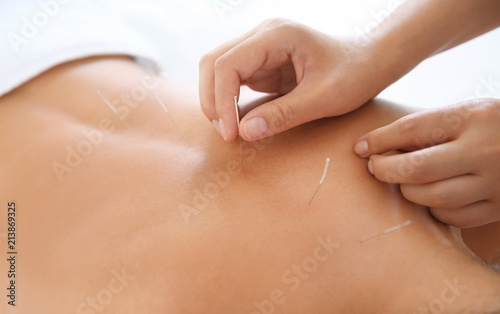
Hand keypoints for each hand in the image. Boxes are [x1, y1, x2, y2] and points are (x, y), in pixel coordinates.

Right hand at [199, 18, 382, 141]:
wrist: (370, 62)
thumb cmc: (354, 74)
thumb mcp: (324, 98)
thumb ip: (284, 115)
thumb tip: (244, 132)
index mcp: (276, 35)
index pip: (228, 64)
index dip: (222, 100)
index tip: (231, 133)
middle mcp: (262, 35)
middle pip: (213, 63)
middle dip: (212, 99)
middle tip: (226, 133)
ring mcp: (260, 47)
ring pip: (218, 70)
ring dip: (216, 100)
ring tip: (229, 130)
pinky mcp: (262, 63)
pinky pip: (232, 80)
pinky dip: (228, 101)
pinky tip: (237, 121)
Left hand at [354, 99, 499, 227]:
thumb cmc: (492, 125)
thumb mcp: (466, 112)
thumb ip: (430, 128)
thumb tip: (376, 146)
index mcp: (472, 117)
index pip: (412, 130)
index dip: (379, 141)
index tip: (360, 148)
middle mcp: (484, 150)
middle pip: (418, 169)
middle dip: (386, 170)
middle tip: (375, 167)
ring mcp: (495, 182)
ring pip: (433, 197)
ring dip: (408, 192)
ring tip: (402, 181)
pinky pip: (454, 217)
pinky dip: (434, 209)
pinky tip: (431, 197)